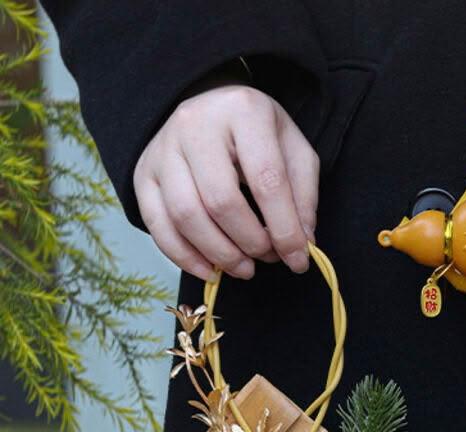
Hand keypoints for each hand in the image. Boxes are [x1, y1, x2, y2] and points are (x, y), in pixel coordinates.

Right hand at [134, 85, 319, 280]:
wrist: (213, 111)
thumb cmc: (260, 136)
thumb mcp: (295, 153)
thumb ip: (304, 198)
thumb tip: (302, 245)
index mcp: (244, 111)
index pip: (267, 181)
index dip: (285, 230)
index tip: (298, 260)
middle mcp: (195, 124)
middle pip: (221, 201)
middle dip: (250, 242)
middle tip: (268, 258)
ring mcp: (163, 148)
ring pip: (185, 216)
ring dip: (220, 254)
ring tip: (244, 268)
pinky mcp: (144, 173)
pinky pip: (158, 225)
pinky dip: (185, 257)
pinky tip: (211, 270)